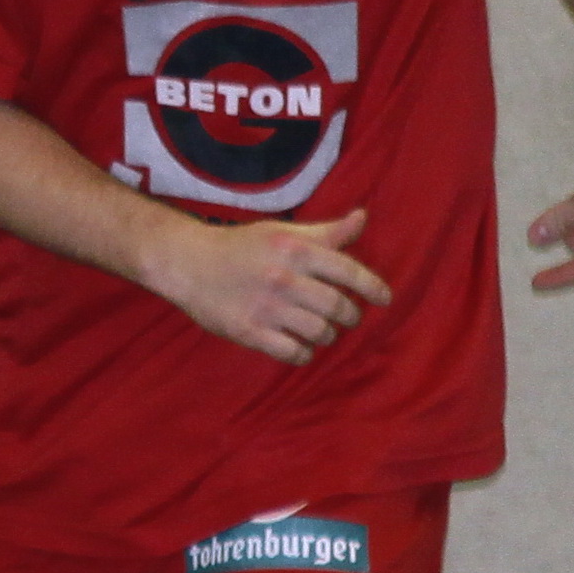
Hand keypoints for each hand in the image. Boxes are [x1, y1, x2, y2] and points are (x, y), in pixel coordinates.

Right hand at [153, 206, 392, 364]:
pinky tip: (301, 347)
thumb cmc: (241, 246)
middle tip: (347, 318)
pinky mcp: (249, 331)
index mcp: (296, 250)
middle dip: (349, 317)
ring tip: (323, 331)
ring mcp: (266, 308)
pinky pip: (291, 352)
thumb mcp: (283, 232)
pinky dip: (304, 353)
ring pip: (318, 332)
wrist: (189, 263)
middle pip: (337, 307)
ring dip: (327, 335)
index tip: (384, 300)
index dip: (373, 288)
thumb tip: (361, 219)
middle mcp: (284, 278)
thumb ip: (325, 232)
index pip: (349, 272)